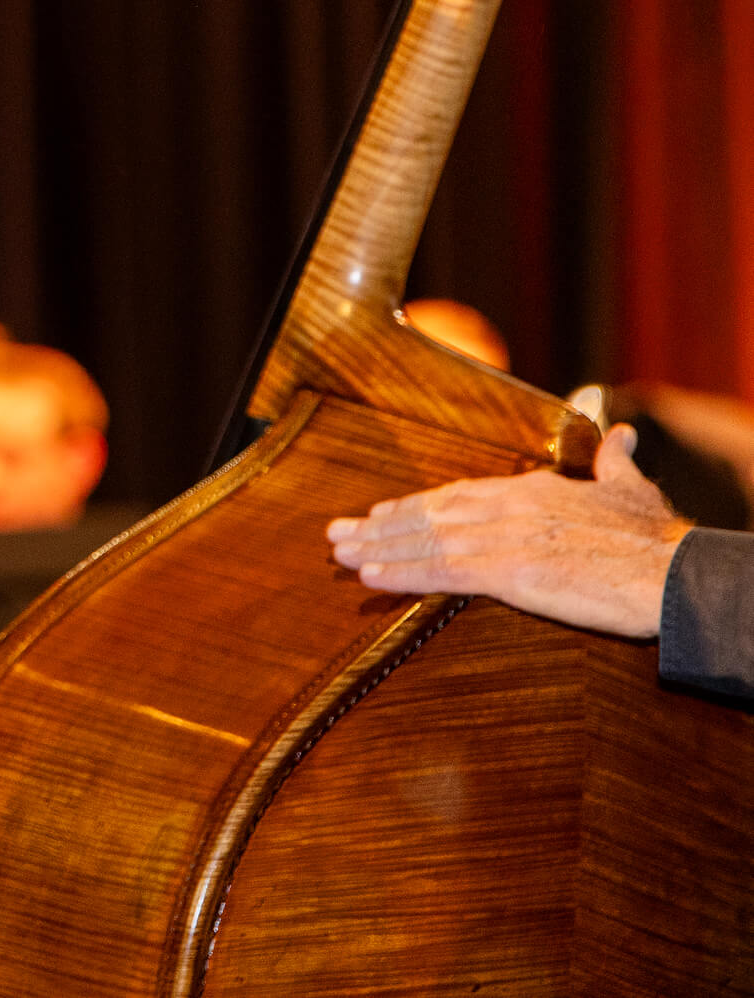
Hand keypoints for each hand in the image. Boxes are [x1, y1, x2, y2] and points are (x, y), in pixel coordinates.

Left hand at [328, 423, 693, 638]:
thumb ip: (615, 461)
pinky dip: (403, 574)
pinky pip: (443, 573)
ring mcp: (504, 539)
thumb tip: (623, 434)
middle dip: (381, 526)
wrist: (673, 571)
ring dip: (379, 549)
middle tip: (339, 533)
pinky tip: (372, 577)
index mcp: (530, 490)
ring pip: (426, 542)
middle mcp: (507, 508)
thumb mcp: (630, 489)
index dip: (415, 506)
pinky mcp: (509, 573)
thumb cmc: (656, 538)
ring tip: (341, 554)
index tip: (381, 513)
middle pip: (430, 516)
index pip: (457, 495)